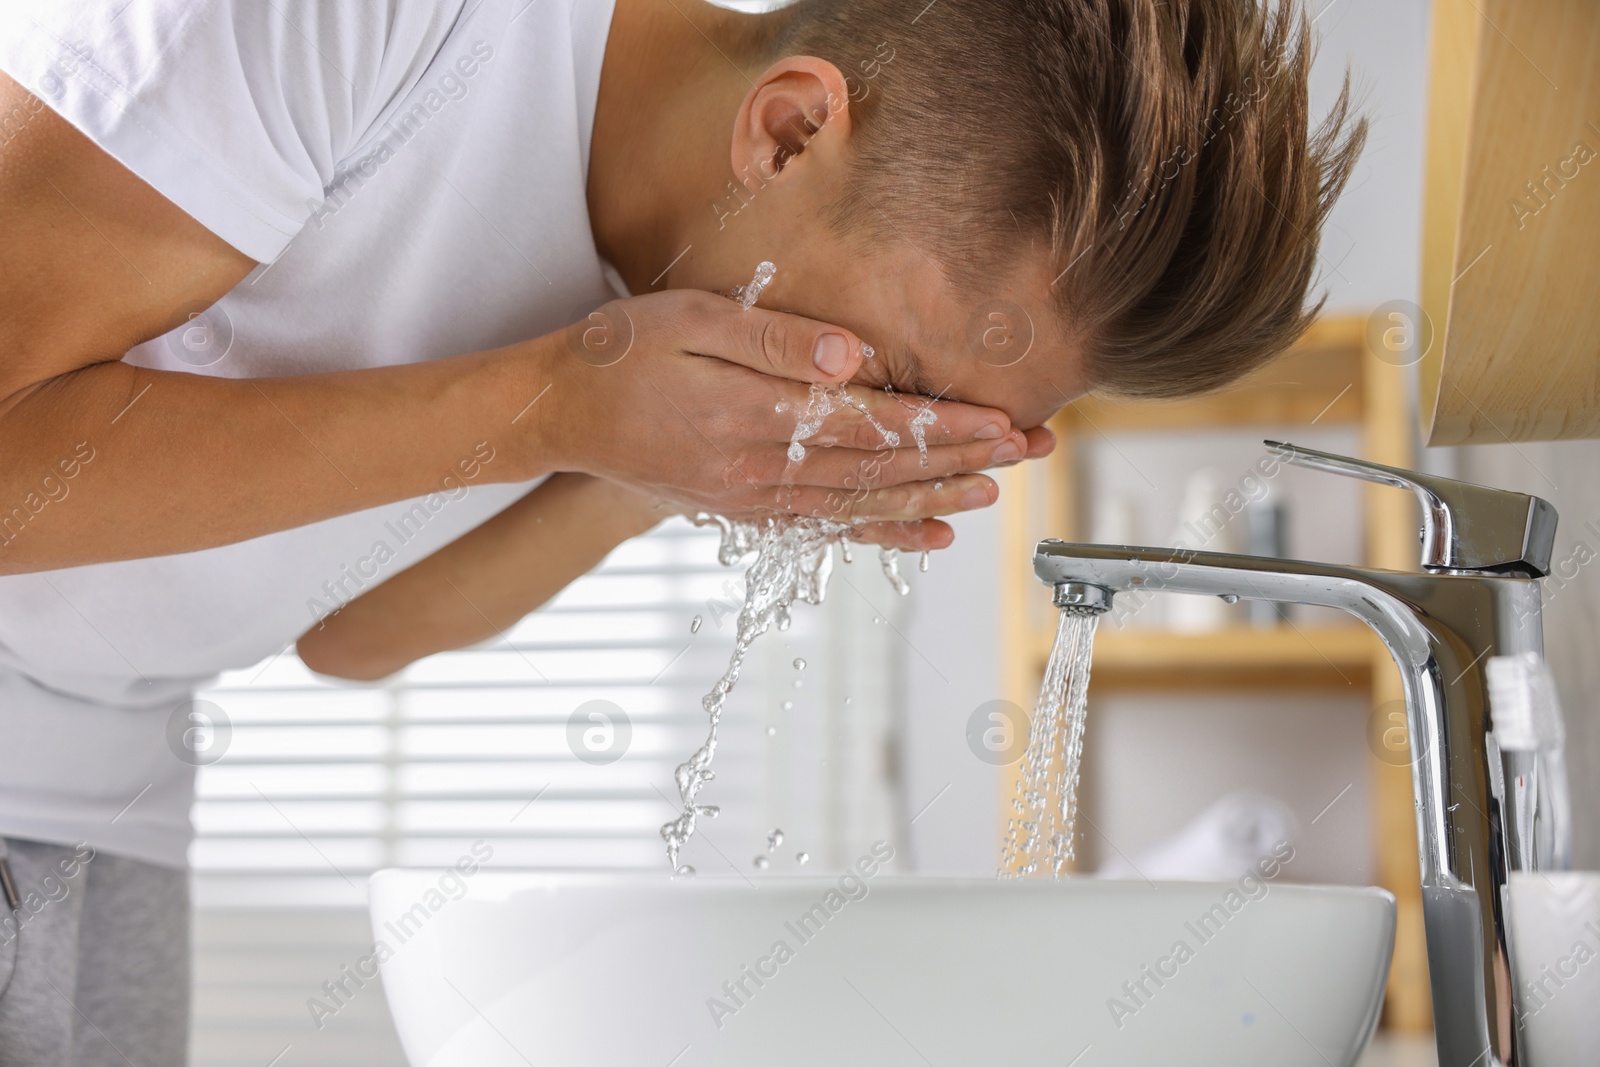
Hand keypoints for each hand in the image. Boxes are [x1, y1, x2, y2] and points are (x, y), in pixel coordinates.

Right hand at [531, 289, 1036, 528]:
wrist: (557, 413)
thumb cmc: (622, 352)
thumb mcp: (691, 320)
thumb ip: (772, 340)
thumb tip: (852, 356)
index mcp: (751, 416)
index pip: (868, 425)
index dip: (939, 426)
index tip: (1000, 422)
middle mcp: (758, 471)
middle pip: (878, 471)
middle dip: (959, 460)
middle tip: (1027, 452)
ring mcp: (751, 500)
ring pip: (860, 507)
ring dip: (933, 498)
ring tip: (994, 491)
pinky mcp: (743, 511)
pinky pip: (826, 531)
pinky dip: (883, 536)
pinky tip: (929, 536)